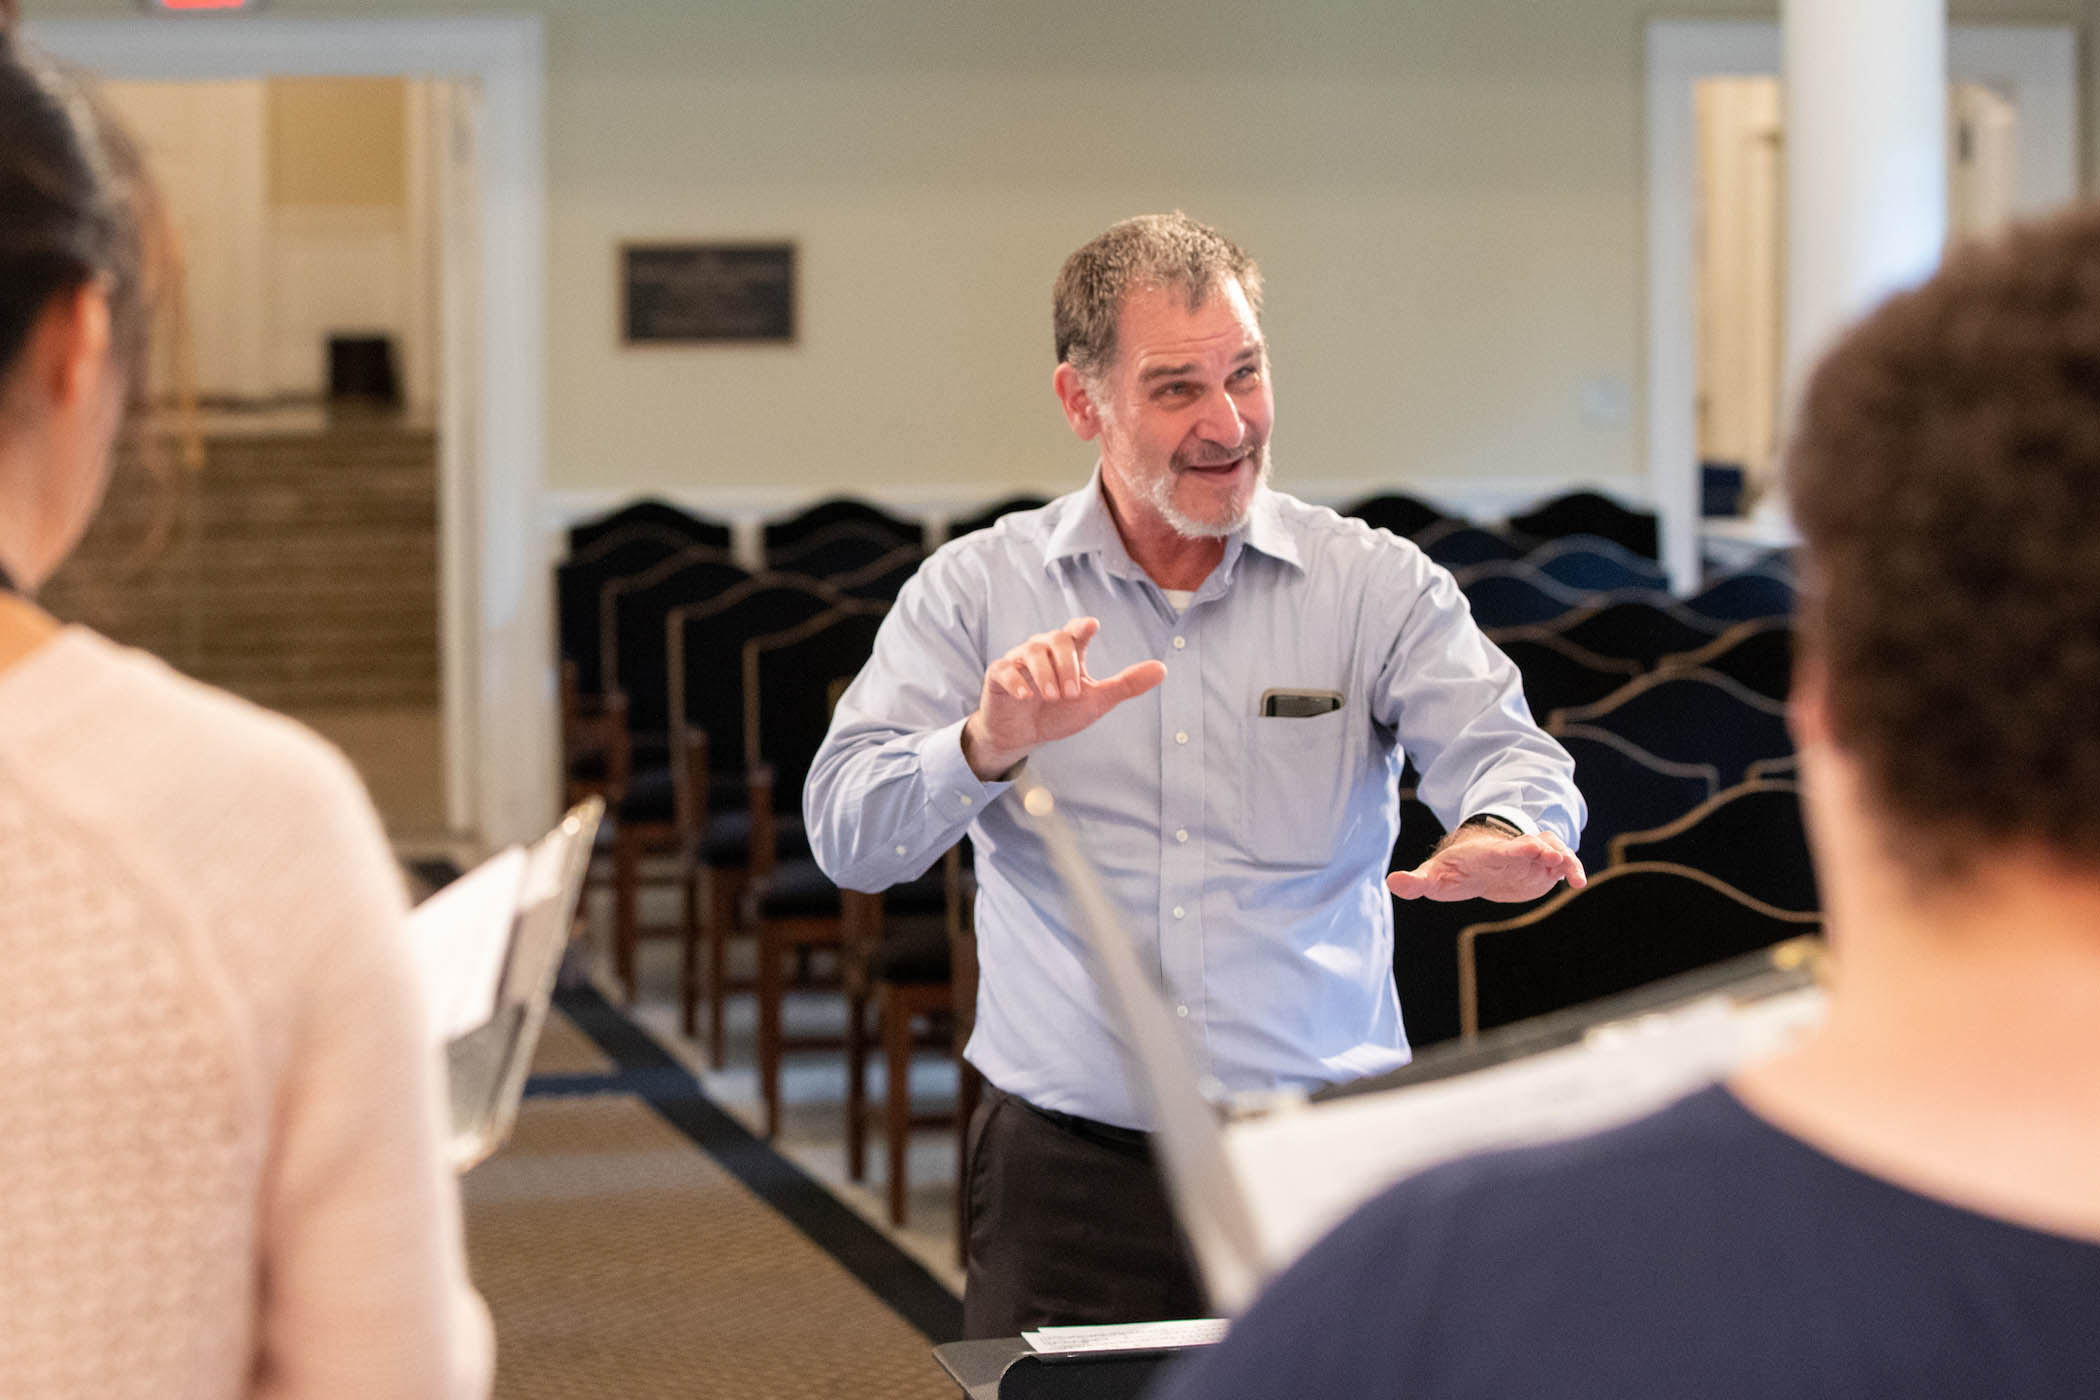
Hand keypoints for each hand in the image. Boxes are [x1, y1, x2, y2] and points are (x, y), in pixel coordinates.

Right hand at [962, 617, 1166, 779]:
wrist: (1023, 736)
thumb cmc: (1059, 712)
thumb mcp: (1096, 700)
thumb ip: (1126, 684)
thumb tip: (1162, 668)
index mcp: (1067, 652)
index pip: (1075, 629)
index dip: (1082, 626)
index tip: (1091, 626)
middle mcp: (1042, 650)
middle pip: (1055, 637)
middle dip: (1067, 665)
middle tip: (1072, 694)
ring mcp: (1018, 661)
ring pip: (1031, 650)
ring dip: (1045, 674)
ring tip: (1053, 697)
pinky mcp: (998, 676)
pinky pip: (1005, 670)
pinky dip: (1017, 681)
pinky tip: (1028, 698)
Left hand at [1385, 825, 1586, 901]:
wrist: (1475, 864)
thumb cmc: (1455, 869)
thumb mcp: (1434, 877)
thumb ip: (1416, 881)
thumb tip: (1392, 882)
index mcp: (1489, 854)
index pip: (1505, 849)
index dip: (1518, 849)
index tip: (1532, 849)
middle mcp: (1514, 852)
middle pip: (1534, 845)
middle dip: (1546, 850)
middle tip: (1557, 859)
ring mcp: (1531, 859)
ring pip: (1553, 851)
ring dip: (1564, 859)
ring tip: (1574, 876)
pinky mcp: (1542, 870)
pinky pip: (1561, 866)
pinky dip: (1571, 870)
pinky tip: (1578, 883)